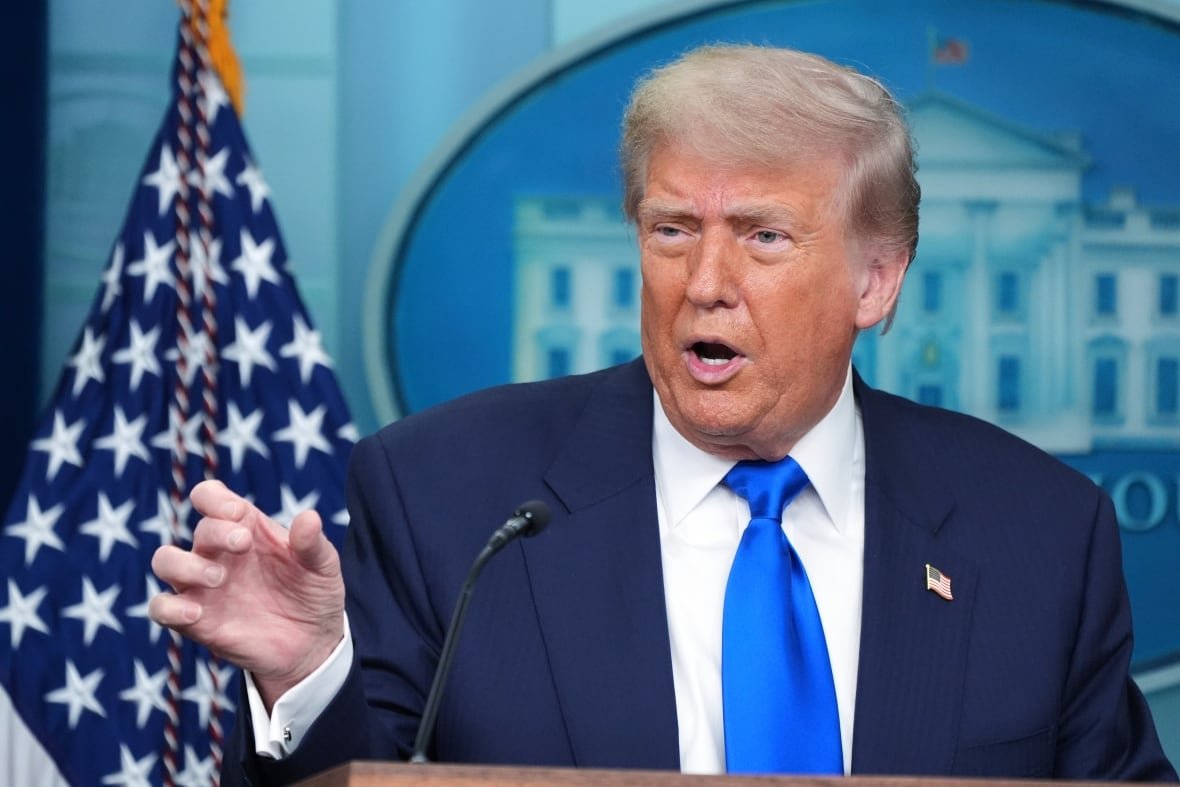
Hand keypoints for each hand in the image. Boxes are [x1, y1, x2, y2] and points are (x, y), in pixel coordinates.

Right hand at [149, 479, 345, 708]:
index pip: (210, 497)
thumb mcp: (323, 567)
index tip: (236, 511)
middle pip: (198, 529)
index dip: (214, 498)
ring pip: (166, 561)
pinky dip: (169, 607)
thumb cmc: (313, 594)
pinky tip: (196, 612)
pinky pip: (161, 607)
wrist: (312, 644)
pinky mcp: (196, 621)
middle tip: (243, 544)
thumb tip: (308, 516)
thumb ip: (313, 543)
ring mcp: (203, 586)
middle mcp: (219, 553)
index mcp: (246, 529)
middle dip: (216, 532)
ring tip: (218, 579)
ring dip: (185, 565)